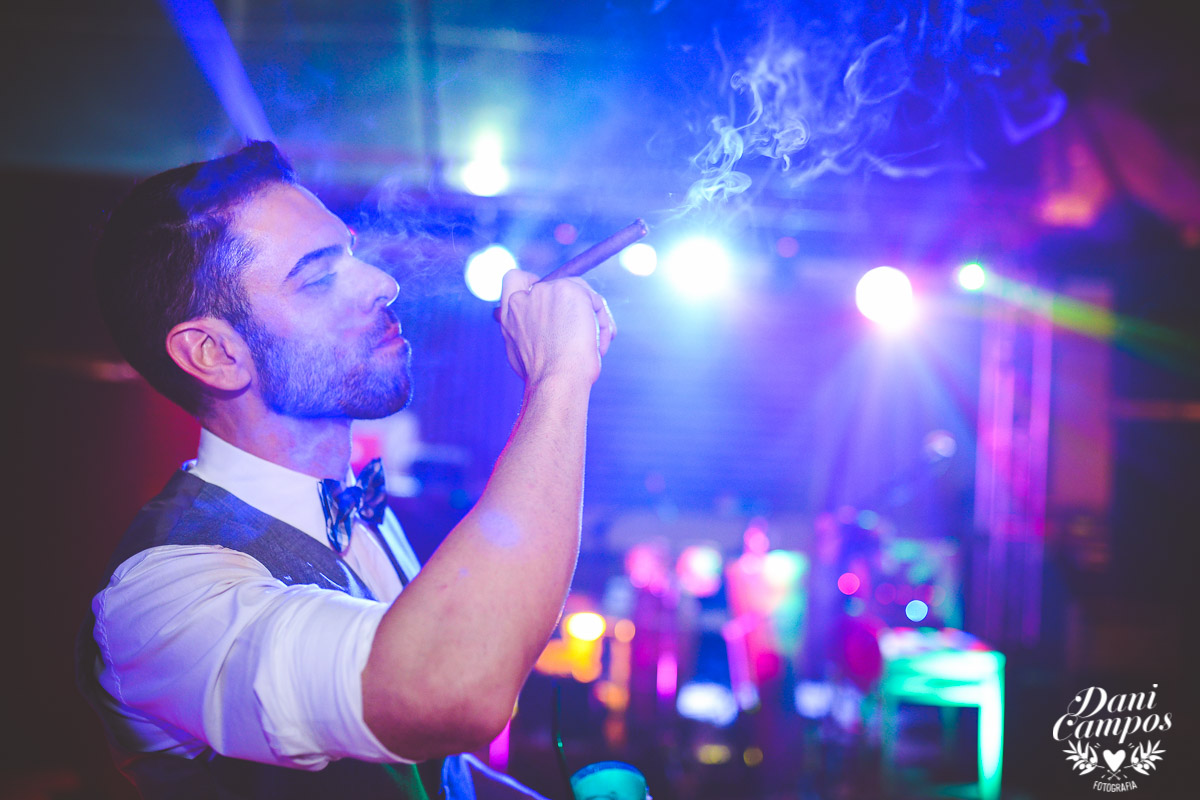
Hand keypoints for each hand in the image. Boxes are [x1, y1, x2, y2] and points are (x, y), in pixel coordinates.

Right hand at [498, 269, 615, 384]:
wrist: (556, 379)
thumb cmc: (545, 378)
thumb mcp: (523, 354)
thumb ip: (528, 333)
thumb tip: (542, 332)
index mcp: (510, 314)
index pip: (515, 279)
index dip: (534, 283)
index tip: (552, 299)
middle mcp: (524, 298)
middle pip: (558, 287)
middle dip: (575, 308)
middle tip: (584, 333)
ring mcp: (545, 291)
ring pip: (580, 294)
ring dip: (592, 318)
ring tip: (595, 345)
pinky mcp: (568, 290)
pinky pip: (594, 301)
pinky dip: (602, 322)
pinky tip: (600, 342)